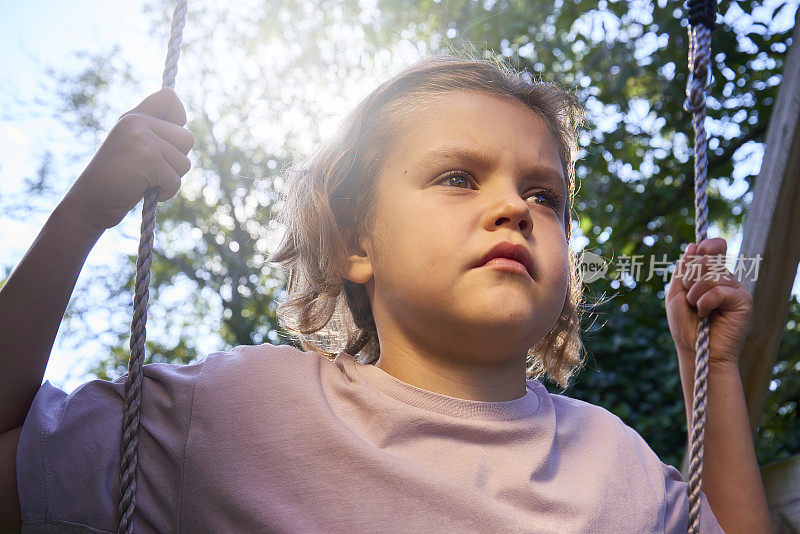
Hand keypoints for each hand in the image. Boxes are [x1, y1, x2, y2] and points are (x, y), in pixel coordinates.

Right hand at [59, 87, 194, 230]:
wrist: (90, 201)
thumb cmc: (118, 178)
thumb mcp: (133, 147)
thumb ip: (155, 132)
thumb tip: (184, 125)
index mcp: (133, 116)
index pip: (169, 98)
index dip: (179, 117)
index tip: (168, 138)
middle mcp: (137, 122)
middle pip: (187, 138)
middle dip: (176, 160)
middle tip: (153, 169)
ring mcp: (142, 140)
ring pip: (184, 162)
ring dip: (170, 178)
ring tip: (147, 180)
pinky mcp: (148, 160)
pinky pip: (176, 180)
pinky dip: (166, 192)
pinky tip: (145, 190)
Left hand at [665, 237, 752, 369]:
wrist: (698, 352)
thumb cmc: (686, 327)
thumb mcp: (676, 295)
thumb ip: (683, 271)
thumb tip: (693, 245)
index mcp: (709, 275)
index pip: (714, 249)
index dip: (707, 245)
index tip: (698, 250)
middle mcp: (725, 280)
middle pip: (706, 260)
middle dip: (689, 278)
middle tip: (689, 298)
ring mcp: (735, 289)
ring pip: (711, 274)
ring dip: (694, 293)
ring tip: (697, 309)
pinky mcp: (743, 301)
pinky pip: (719, 290)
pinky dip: (705, 302)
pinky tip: (706, 314)